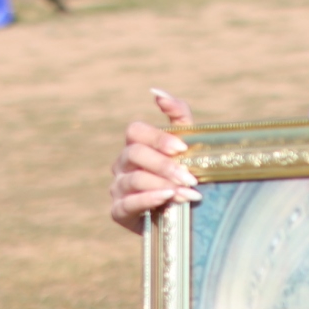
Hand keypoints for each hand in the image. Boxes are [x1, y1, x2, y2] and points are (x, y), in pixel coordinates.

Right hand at [109, 89, 198, 232]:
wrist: (180, 215)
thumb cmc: (182, 174)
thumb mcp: (186, 145)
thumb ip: (177, 116)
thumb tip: (156, 92)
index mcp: (135, 145)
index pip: (136, 131)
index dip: (158, 138)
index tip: (182, 149)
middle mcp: (122, 164)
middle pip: (134, 154)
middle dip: (165, 165)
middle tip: (190, 177)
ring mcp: (117, 188)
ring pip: (134, 179)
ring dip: (163, 184)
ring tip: (187, 192)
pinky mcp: (118, 211)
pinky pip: (128, 203)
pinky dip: (149, 199)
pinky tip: (168, 198)